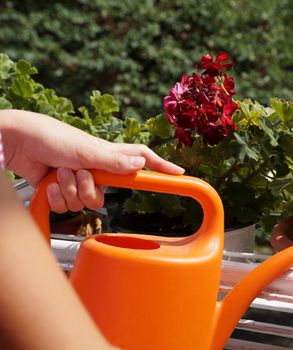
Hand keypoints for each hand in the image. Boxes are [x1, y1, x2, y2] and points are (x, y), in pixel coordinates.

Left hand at [0, 110, 183, 211]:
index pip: (141, 159)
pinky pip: (67, 207)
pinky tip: (49, 184)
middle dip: (90, 189)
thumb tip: (141, 165)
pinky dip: (56, 198)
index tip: (178, 174)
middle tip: (79, 173)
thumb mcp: (85, 149)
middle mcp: (95, 169)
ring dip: (69, 191)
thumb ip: (114, 161)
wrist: (16, 143)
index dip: (161, 167)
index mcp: (107, 155)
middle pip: (107, 195)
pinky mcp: (60, 191)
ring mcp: (78, 181)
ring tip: (59, 173)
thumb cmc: (50, 137)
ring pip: (85, 203)